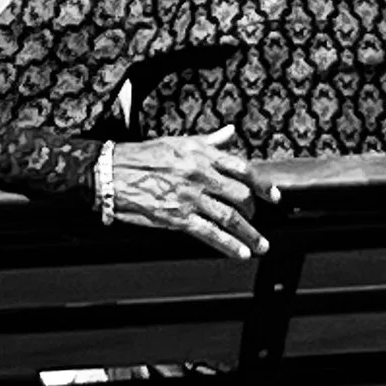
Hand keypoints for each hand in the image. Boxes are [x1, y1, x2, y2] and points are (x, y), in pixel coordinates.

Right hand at [107, 127, 273, 259]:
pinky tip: (241, 253)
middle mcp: (200, 175)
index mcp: (201, 155)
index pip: (242, 168)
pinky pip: (210, 233)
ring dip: (250, 234)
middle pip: (240, 194)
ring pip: (230, 217)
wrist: (111, 173)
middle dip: (255, 210)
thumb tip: (229, 133)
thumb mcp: (177, 142)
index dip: (262, 184)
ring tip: (261, 245)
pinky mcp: (178, 218)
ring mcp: (191, 198)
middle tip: (260, 220)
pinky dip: (228, 245)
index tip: (274, 195)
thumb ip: (208, 141)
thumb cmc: (141, 156)